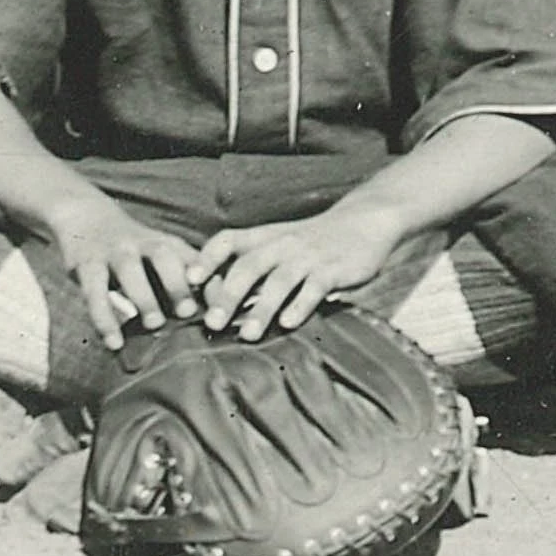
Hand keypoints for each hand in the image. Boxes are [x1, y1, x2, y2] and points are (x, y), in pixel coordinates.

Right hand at [34, 196, 201, 348]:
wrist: (85, 216)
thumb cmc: (133, 250)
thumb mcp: (159, 256)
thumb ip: (181, 281)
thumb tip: (211, 320)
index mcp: (166, 244)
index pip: (194, 259)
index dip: (210, 280)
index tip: (223, 306)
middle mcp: (142, 243)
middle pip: (163, 255)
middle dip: (176, 282)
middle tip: (187, 311)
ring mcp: (113, 252)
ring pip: (129, 269)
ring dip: (143, 297)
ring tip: (154, 324)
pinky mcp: (86, 265)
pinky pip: (94, 292)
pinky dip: (104, 318)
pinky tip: (114, 342)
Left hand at [171, 201, 392, 336]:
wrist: (364, 221)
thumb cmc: (313, 242)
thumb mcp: (280, 244)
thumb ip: (254, 266)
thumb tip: (217, 301)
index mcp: (265, 237)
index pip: (228, 240)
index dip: (207, 258)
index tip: (191, 280)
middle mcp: (282, 244)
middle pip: (249, 266)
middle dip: (228, 295)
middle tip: (212, 322)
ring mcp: (308, 257)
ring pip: (279, 281)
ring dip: (261, 308)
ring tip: (247, 334)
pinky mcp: (334, 269)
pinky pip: (314, 288)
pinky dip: (300, 305)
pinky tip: (288, 324)